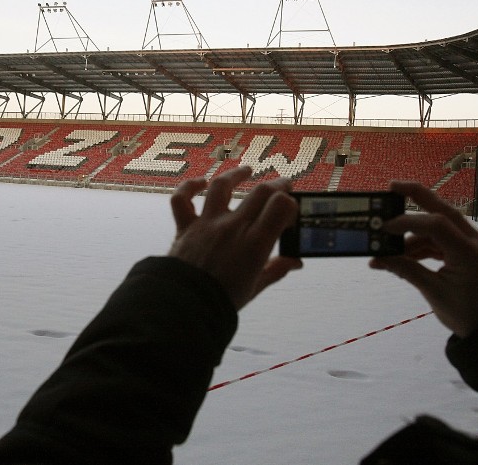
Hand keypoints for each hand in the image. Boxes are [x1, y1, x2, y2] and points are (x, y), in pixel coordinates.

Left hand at [168, 166, 302, 309]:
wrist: (186, 307)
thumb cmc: (223, 300)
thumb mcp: (255, 287)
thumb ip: (276, 270)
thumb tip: (295, 262)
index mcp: (255, 243)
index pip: (281, 205)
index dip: (291, 202)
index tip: (291, 210)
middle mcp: (233, 227)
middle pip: (261, 192)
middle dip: (278, 185)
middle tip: (285, 186)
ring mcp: (207, 224)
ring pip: (222, 186)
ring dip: (237, 175)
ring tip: (247, 170)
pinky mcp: (185, 227)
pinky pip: (182, 199)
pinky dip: (189, 187)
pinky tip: (201, 183)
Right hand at [369, 181, 477, 337]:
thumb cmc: (466, 315)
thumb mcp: (434, 292)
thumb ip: (406, 270)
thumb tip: (378, 258)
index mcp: (470, 252)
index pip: (436, 225)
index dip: (407, 222)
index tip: (384, 229)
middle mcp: (476, 242)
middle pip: (443, 210)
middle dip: (416, 197)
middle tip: (392, 187)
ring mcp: (476, 245)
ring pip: (440, 226)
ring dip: (414, 235)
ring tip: (392, 252)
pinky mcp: (471, 251)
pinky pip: (444, 240)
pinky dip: (424, 245)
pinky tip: (406, 257)